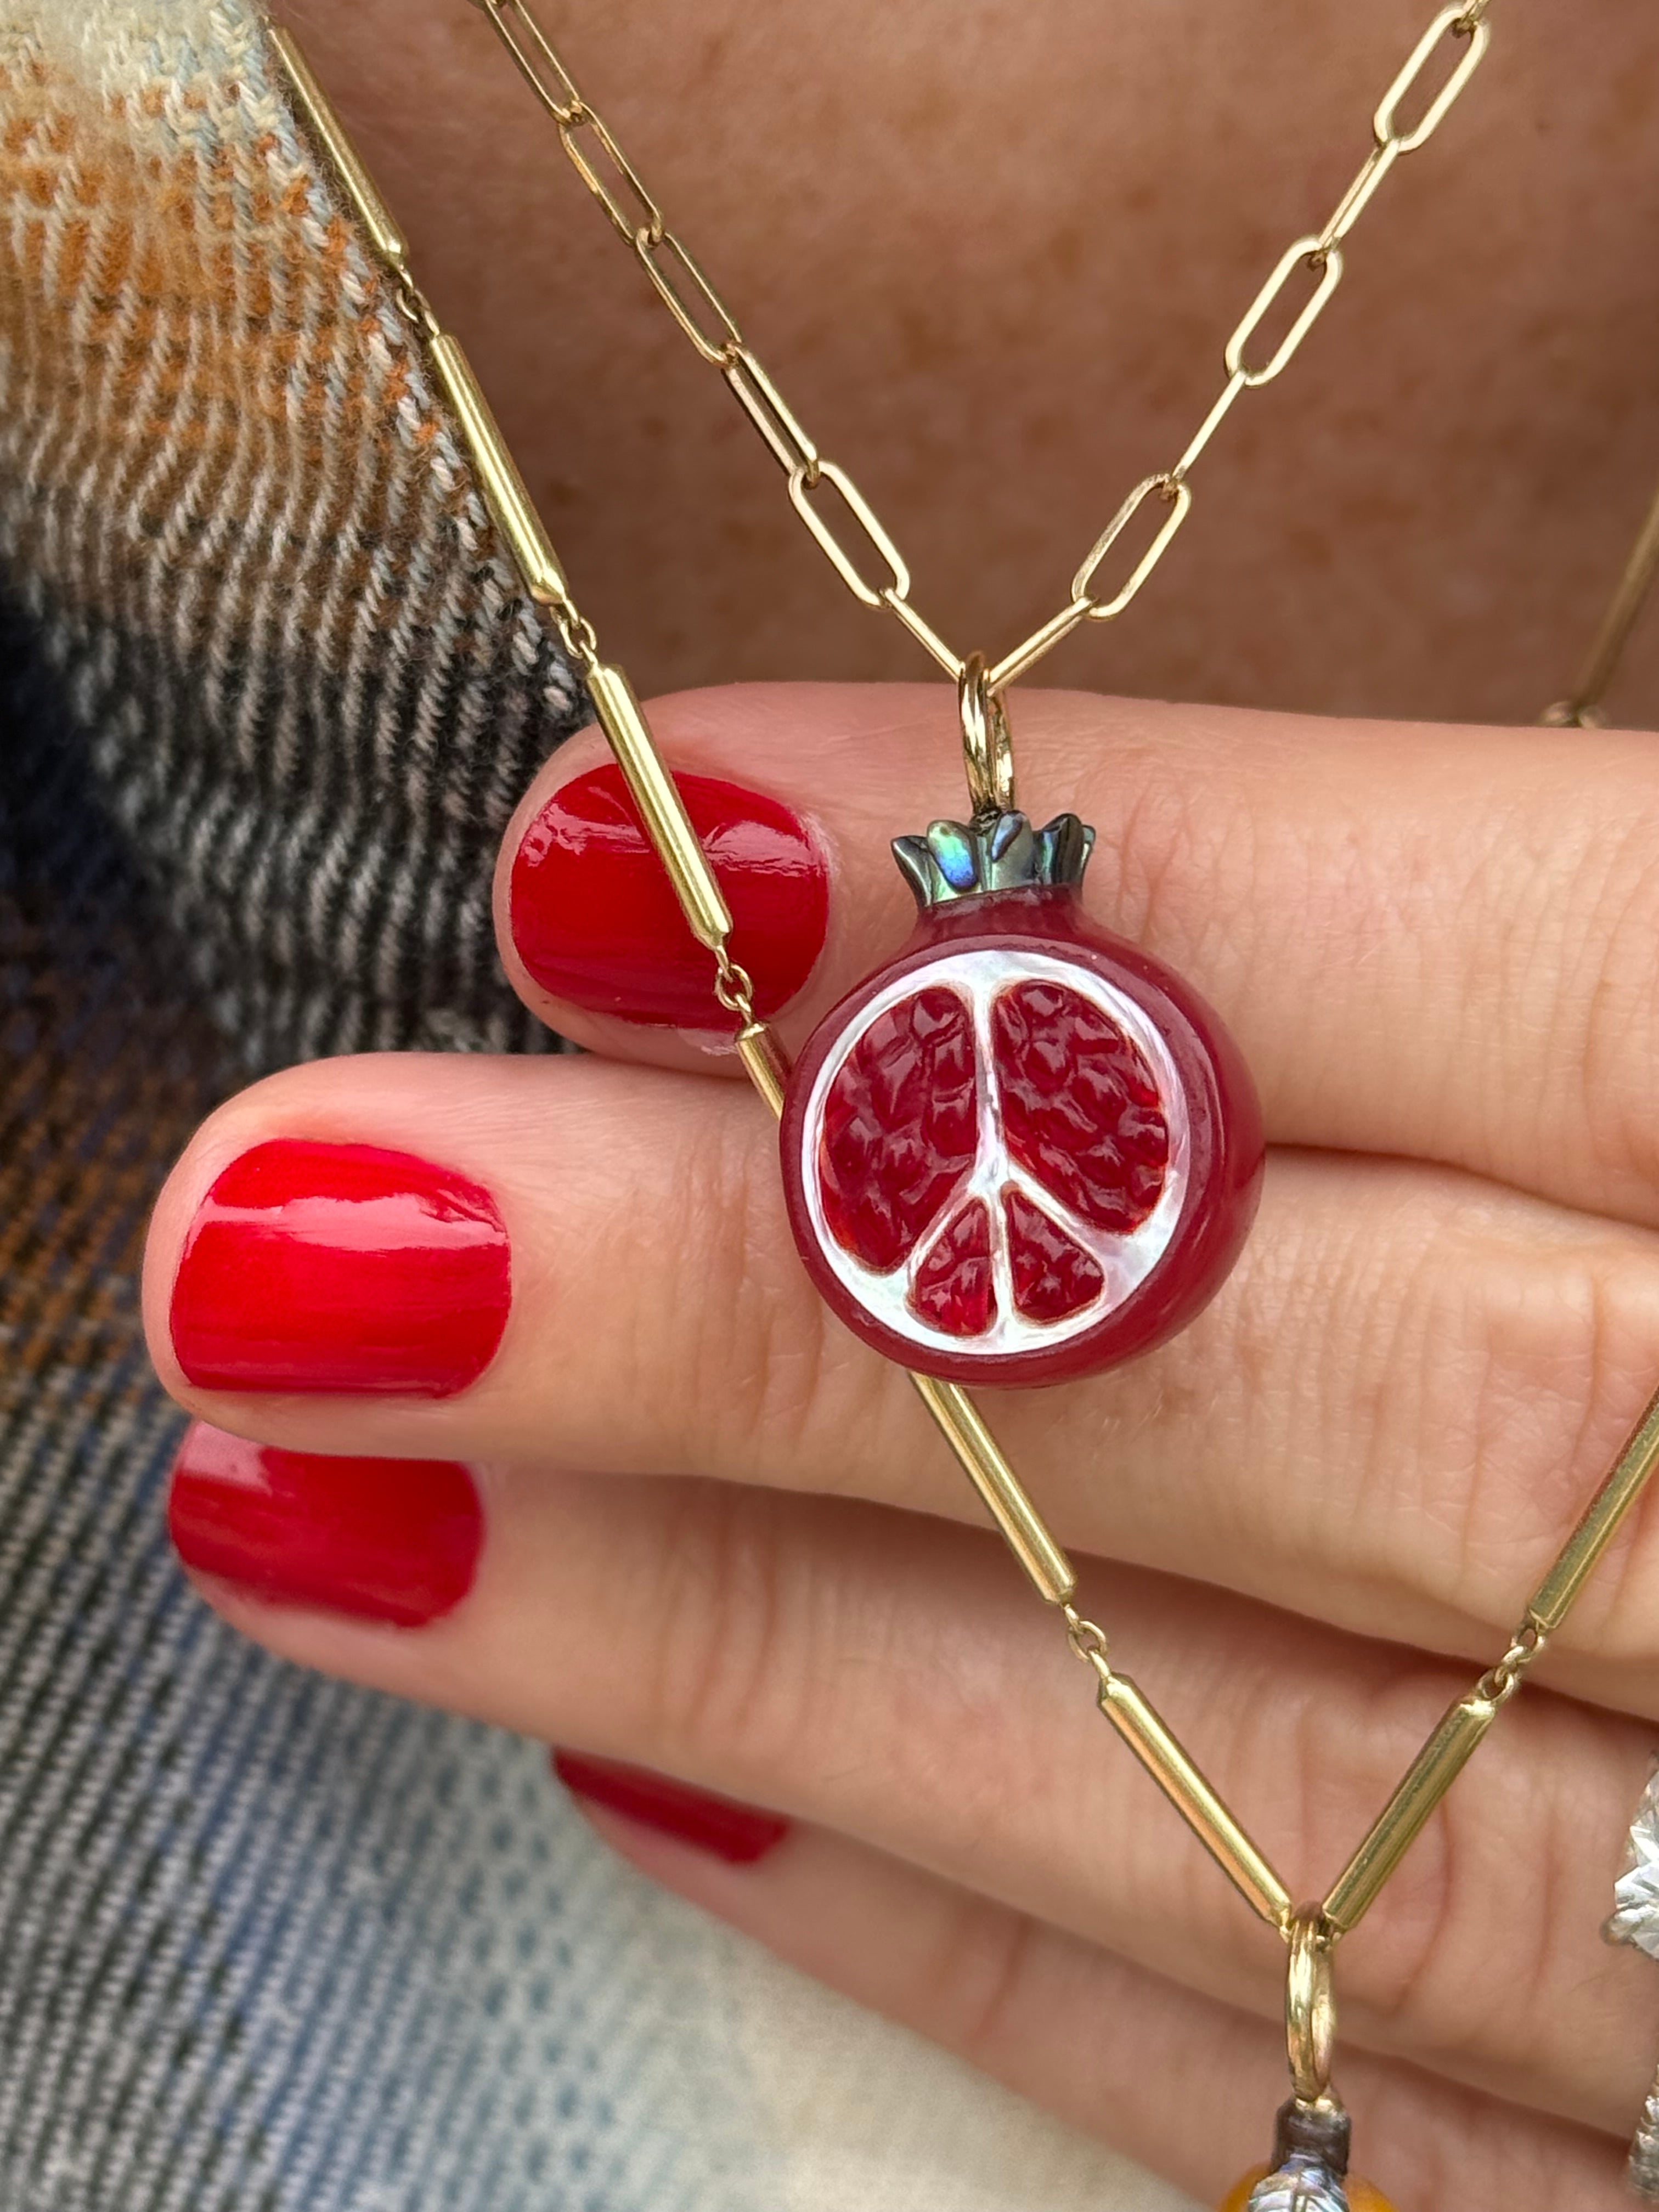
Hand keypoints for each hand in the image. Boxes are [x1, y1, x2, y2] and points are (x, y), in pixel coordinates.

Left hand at [143, 684, 1658, 2206]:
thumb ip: (1507, 989)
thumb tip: (994, 945)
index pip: (1555, 982)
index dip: (1096, 903)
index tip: (641, 840)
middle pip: (1327, 1409)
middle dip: (782, 1307)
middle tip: (305, 1214)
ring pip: (1262, 1785)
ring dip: (760, 1626)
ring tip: (339, 1497)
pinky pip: (1324, 2092)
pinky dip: (970, 1926)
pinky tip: (652, 1754)